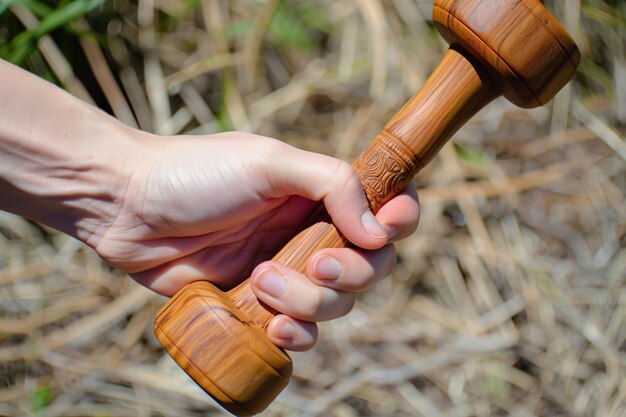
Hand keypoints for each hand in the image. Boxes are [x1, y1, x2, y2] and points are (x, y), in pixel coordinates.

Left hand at [94, 131, 418, 349]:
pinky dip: (295, 336)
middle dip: (349, 273)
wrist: (128, 206)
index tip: (384, 230)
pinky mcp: (258, 305)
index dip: (398, 221)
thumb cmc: (195, 173)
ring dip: (309, 302)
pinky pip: (300, 334)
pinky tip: (271, 325)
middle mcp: (311, 232)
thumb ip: (331, 184)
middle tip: (313, 261)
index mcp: (320, 193)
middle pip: (369, 268)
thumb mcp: (268, 161)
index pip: (386, 207)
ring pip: (336, 305)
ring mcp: (287, 271)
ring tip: (262, 279)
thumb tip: (378, 232)